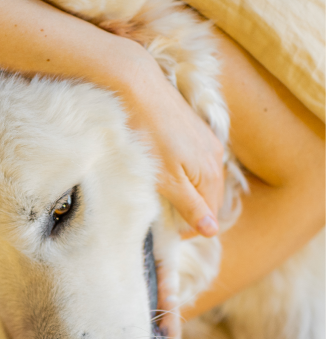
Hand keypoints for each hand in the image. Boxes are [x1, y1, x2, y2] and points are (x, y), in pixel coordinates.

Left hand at [118, 44, 223, 236]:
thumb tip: (212, 231)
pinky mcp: (190, 130)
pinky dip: (180, 177)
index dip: (190, 229)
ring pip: (198, 180)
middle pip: (207, 197)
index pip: (210, 213)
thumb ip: (191, 206)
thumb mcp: (169, 180)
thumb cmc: (149, 136)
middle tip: (163, 224)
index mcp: (211, 172)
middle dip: (189, 213)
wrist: (137, 88)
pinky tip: (162, 176)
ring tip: (161, 203)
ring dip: (184, 195)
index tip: (168, 236)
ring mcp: (203, 141)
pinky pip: (191, 163)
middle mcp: (214, 155)